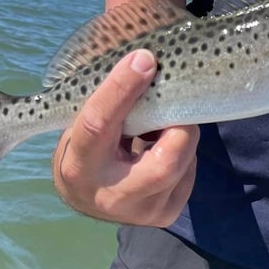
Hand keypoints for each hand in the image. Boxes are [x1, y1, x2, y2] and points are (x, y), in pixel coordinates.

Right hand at [52, 49, 198, 225]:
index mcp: (79, 164)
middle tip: (175, 98)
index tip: (144, 58)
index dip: (122, 88)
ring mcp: (142, 212)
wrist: (86, 195)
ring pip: (182, 163)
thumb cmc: (86, 143)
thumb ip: (108, 95)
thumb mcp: (82, 118)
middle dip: (178, 125)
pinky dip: (182, 148)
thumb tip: (143, 53)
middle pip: (164, 163)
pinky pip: (190, 171)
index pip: (99, 123)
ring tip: (159, 123)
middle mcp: (109, 196)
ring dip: (179, 132)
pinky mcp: (165, 215)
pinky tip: (161, 143)